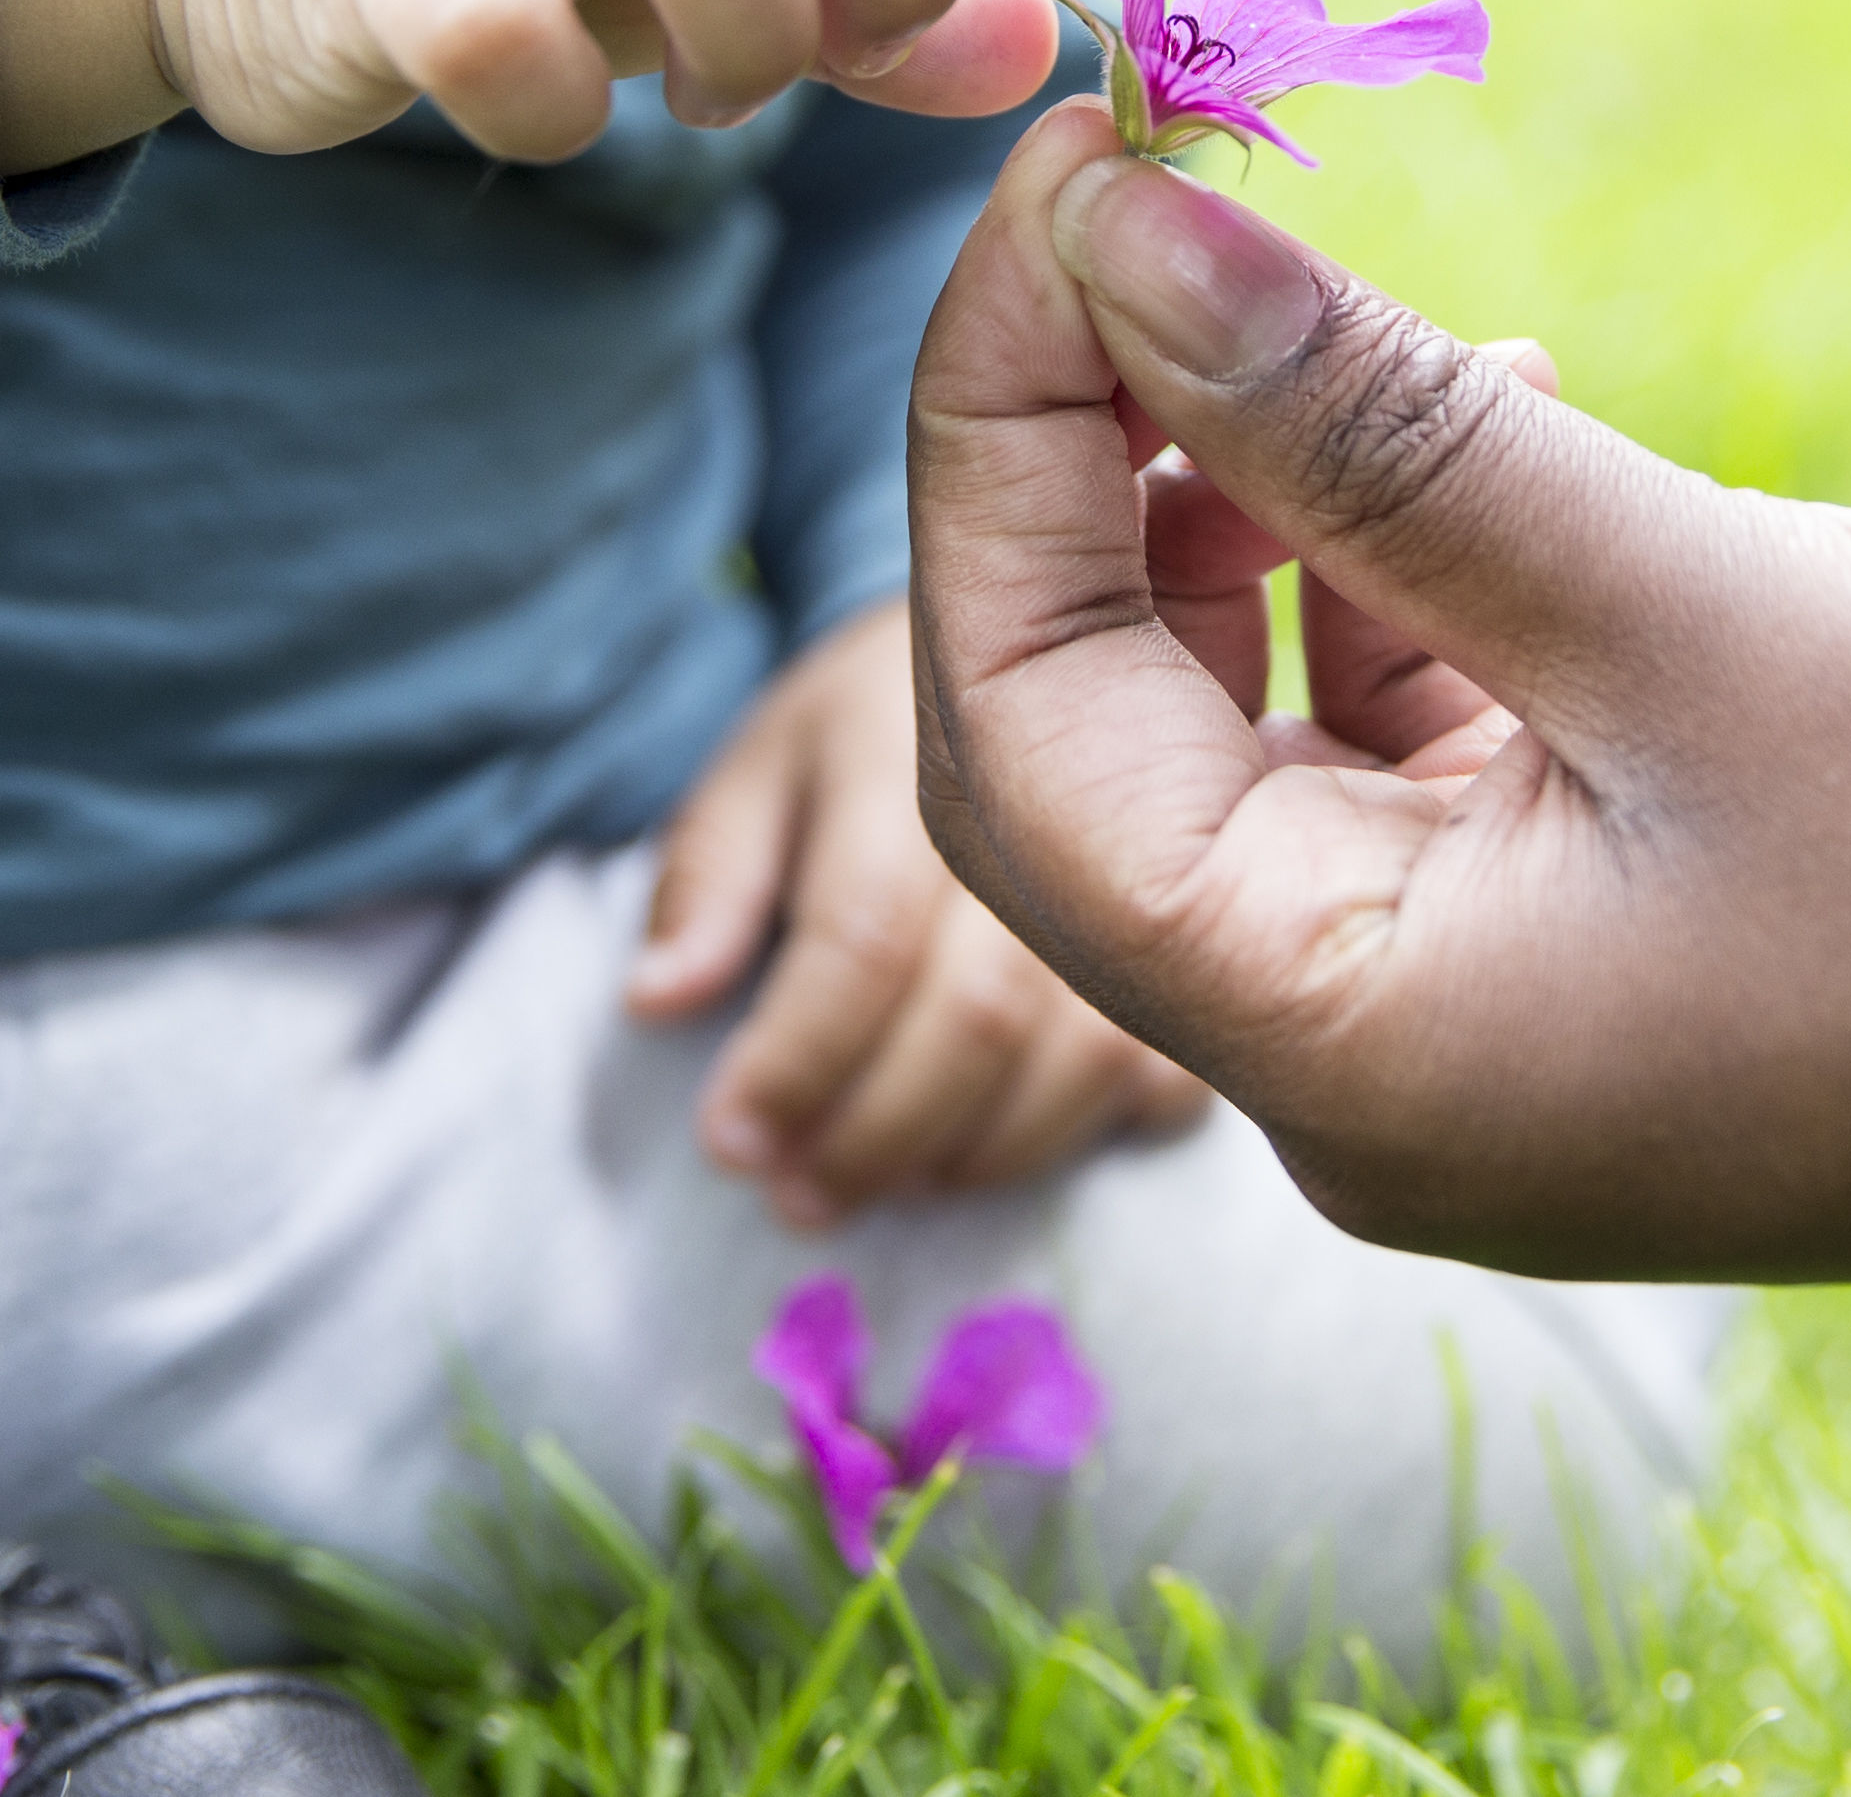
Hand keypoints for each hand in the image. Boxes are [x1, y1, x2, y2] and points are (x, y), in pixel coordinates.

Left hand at [623, 596, 1210, 1230]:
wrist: (1037, 653)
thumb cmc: (871, 740)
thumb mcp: (767, 768)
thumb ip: (710, 877)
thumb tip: (656, 1000)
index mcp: (920, 762)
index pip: (865, 936)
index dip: (795, 1059)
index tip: (728, 1144)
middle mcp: (1046, 823)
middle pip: (972, 1019)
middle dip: (873, 1135)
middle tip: (797, 1196)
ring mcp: (1139, 891)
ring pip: (1070, 1065)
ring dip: (966, 1155)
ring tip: (879, 1182)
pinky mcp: (1195, 956)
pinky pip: (1155, 1087)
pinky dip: (1073, 1139)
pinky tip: (987, 1149)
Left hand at [904, 105, 1850, 1292]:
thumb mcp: (1687, 601)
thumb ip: (1368, 430)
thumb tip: (1112, 231)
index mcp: (1347, 1055)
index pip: (1014, 732)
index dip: (986, 437)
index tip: (1068, 180)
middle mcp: (1377, 1064)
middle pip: (1087, 729)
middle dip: (1078, 450)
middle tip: (1148, 187)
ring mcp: (1492, 1011)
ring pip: (1234, 716)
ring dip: (1229, 483)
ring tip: (1297, 266)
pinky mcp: (1606, 926)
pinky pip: (1400, 728)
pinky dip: (1384, 555)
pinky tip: (1477, 393)